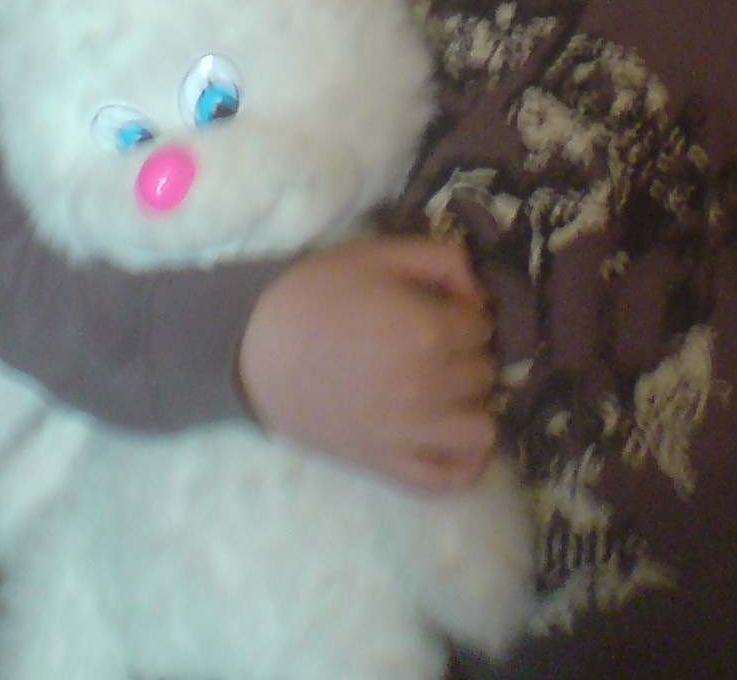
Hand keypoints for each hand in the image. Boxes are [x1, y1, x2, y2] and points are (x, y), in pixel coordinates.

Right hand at [237, 235, 498, 491]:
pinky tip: (450, 438)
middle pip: (483, 372)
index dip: (462, 314)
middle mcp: (427, 386)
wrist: (253, 348)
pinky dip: (462, 464)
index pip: (481, 326)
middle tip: (432, 346)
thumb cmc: (315, 295)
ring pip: (481, 427)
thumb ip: (441, 260)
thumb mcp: (378, 256)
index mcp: (428, 330)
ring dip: (469, 405)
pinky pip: (448, 480)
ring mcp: (407, 433)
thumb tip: (479, 291)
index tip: (437, 311)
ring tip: (444, 390)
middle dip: (464, 354)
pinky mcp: (385, 464)